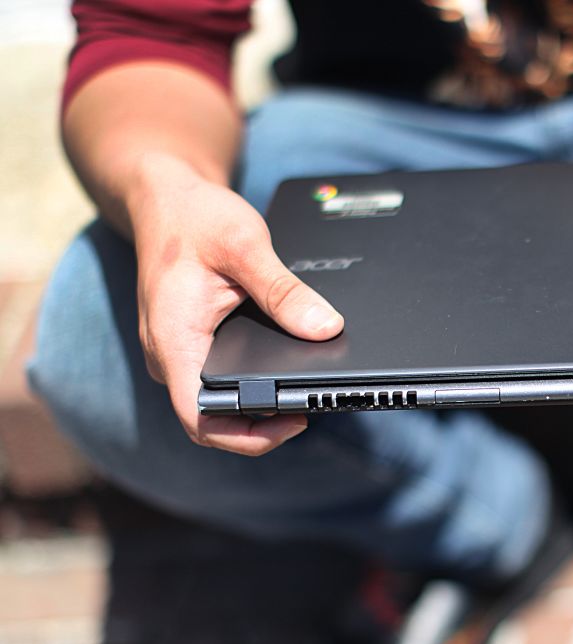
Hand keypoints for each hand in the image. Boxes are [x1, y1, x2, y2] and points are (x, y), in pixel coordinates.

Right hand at [129, 155, 343, 454]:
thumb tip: (325, 327)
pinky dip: (255, 386)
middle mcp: (172, 355)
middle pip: (213, 419)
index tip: (294, 422)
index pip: (200, 417)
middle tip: (311, 410)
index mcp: (174, 339)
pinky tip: (287, 375)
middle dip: (264, 425)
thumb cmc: (192, 217)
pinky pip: (222, 380)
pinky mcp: (195, 345)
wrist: (165, 197)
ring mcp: (181, 353)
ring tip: (304, 395)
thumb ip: (284, 290)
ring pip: (218, 403)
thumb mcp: (245, 246)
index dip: (248, 435)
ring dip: (260, 408)